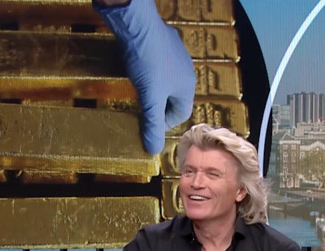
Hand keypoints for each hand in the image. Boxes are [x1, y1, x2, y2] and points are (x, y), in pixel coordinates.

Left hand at [97, 0, 195, 153]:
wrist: (138, 25)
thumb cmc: (148, 62)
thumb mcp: (149, 98)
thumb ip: (152, 124)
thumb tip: (153, 150)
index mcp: (187, 85)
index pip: (180, 113)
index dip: (163, 123)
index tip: (147, 123)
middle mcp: (185, 70)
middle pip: (173, 97)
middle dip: (158, 106)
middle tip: (142, 109)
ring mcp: (175, 54)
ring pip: (166, 80)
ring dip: (153, 88)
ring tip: (138, 90)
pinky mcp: (163, 42)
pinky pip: (159, 63)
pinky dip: (149, 70)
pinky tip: (136, 68)